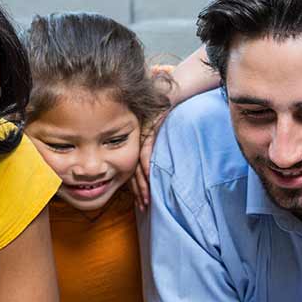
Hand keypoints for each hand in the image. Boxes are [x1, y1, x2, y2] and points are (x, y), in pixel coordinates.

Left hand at [135, 64, 178, 210]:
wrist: (168, 94)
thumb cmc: (165, 112)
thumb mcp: (158, 133)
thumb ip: (156, 149)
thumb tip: (156, 170)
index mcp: (136, 146)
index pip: (134, 171)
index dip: (136, 188)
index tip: (141, 203)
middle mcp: (135, 143)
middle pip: (133, 172)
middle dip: (138, 192)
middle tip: (143, 208)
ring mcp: (140, 138)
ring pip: (137, 167)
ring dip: (143, 186)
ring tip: (146, 201)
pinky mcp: (148, 132)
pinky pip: (147, 152)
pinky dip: (147, 167)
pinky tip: (148, 180)